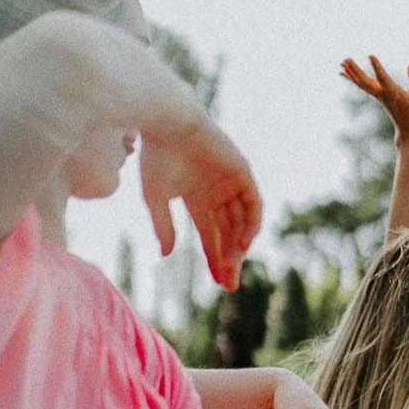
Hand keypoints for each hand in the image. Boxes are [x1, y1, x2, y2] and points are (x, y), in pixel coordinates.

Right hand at [140, 117, 261, 290]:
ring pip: (241, 223)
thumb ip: (163, 226)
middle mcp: (216, 193)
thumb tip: (167, 256)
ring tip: (232, 267)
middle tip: (229, 285)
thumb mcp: (155, 198)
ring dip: (238, 246)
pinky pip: (253, 205)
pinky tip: (243, 244)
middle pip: (228, 234)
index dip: (214, 259)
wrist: (169, 122)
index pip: (210, 236)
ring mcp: (231, 183)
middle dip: (229, 260)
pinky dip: (251, 224)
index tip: (218, 282)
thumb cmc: (156, 157)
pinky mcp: (243, 172)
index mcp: (196, 199)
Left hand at [341, 55, 408, 142]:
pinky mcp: (378, 95)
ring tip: (342, 62)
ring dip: (351, 73)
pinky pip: (362, 86)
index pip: (384, 79)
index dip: (377, 68)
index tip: (370, 56)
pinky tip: (343, 72)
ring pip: (362, 84)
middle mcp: (383, 95)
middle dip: (356, 71)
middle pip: (366, 82)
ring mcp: (379, 96)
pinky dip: (352, 79)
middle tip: (346, 59)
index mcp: (394, 94)